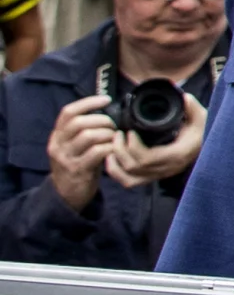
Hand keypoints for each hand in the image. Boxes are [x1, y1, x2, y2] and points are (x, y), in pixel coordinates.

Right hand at [42, 99, 112, 214]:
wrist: (66, 194)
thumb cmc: (77, 164)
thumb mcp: (74, 146)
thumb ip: (83, 130)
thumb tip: (107, 111)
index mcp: (57, 135)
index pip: (68, 112)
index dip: (88, 102)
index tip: (106, 100)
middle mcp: (58, 145)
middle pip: (79, 122)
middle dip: (102, 120)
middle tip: (114, 125)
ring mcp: (66, 158)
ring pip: (88, 136)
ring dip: (107, 134)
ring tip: (115, 138)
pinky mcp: (77, 170)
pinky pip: (97, 152)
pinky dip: (110, 147)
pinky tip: (115, 149)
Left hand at [107, 91, 206, 190]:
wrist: (207, 147)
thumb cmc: (202, 132)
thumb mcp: (202, 118)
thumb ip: (193, 108)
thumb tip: (184, 98)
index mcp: (177, 155)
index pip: (148, 158)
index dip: (134, 147)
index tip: (129, 132)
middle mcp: (167, 168)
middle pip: (135, 167)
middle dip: (120, 150)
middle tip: (117, 134)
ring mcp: (159, 174)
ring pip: (129, 178)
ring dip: (116, 163)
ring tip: (113, 145)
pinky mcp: (153, 176)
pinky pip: (130, 182)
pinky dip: (116, 172)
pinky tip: (112, 159)